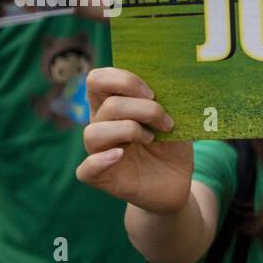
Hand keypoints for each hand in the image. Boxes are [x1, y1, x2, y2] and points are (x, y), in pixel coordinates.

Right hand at [75, 67, 194, 213]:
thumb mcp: (176, 120)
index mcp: (114, 105)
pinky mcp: (102, 177)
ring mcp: (99, 151)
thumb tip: (169, 81)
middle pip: (104, 103)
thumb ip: (167, 101)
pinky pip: (85, 170)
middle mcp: (102, 125)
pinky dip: (100, 161)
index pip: (98, 80)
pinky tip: (120, 155)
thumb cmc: (172, 147)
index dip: (123, 80)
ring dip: (129, 131)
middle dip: (141, 108)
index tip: (153, 93)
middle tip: (164, 121)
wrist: (177, 183)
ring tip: (151, 139)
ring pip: (94, 132)